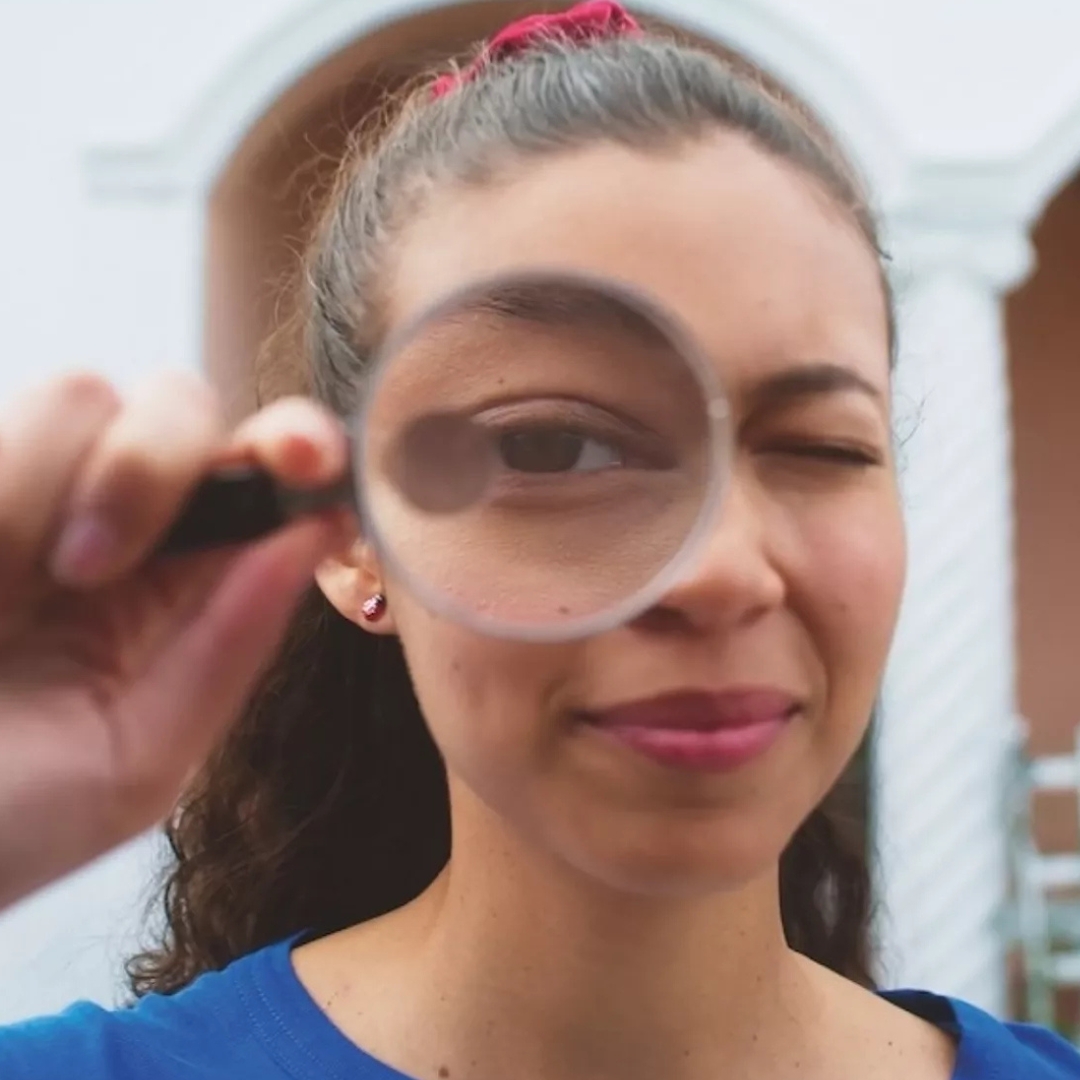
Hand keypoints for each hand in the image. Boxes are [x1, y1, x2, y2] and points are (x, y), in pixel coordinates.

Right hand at [0, 371, 350, 909]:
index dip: (298, 445)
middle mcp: (112, 523)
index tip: (303, 456)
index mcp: (180, 586)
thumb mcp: (132, 763)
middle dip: (152, 465)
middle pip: (177, 403)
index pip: (264, 477)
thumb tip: (317, 533)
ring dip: (33, 495)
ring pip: (73, 398)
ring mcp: (25, 492)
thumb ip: (230, 646)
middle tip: (89, 568)